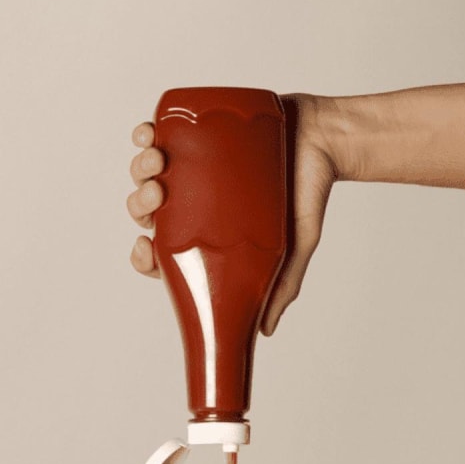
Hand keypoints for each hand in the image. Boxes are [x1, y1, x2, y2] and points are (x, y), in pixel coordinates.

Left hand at [127, 94, 335, 334]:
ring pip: (146, 173)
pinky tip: (148, 134)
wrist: (325, 141)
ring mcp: (191, 165)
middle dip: (140, 205)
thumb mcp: (296, 247)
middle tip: (158, 196)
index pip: (160, 251)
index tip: (145, 247)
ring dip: (139, 170)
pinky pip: (159, 134)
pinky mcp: (198, 131)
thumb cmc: (305, 196)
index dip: (142, 255)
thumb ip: (281, 286)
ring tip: (157, 163)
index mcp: (204, 232)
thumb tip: (263, 332)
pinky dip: (144, 134)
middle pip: (145, 210)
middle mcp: (191, 201)